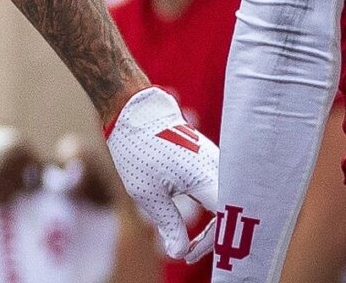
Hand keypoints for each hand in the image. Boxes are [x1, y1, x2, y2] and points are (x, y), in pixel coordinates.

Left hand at [105, 87, 218, 261]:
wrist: (131, 111)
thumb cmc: (136, 148)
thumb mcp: (147, 193)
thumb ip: (169, 223)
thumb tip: (179, 252)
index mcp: (208, 176)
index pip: (227, 219)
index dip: (212, 241)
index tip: (188, 252)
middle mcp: (219, 168)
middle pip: (233, 212)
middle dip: (217, 236)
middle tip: (193, 252)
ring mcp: (216, 162)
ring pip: (229, 200)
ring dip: (217, 223)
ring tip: (195, 243)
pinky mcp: (209, 160)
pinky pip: (222, 189)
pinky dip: (215, 208)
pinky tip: (201, 222)